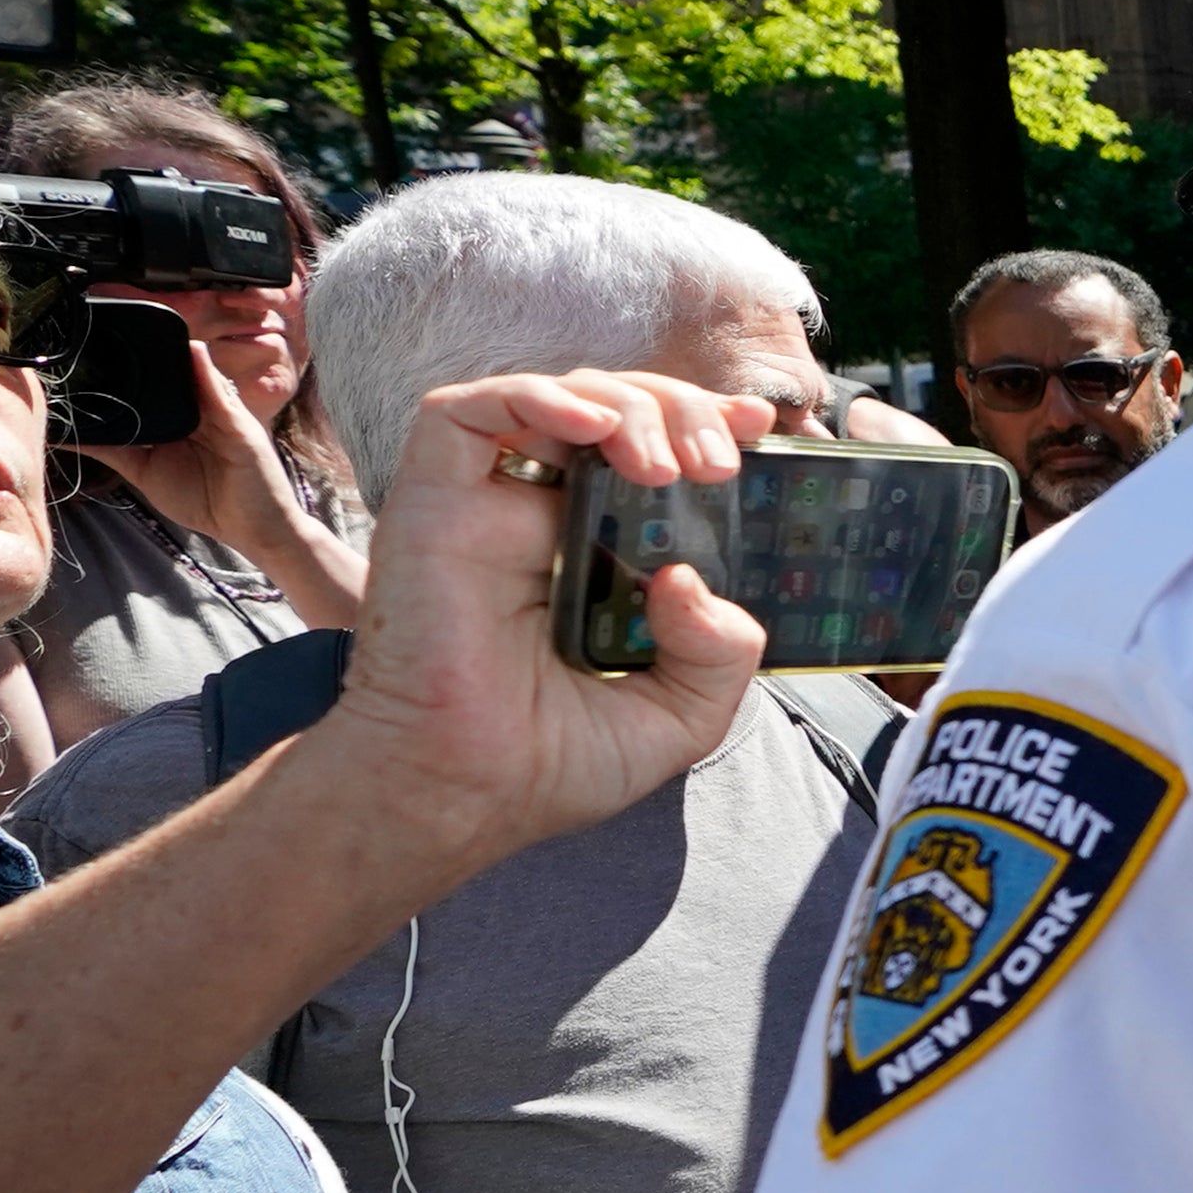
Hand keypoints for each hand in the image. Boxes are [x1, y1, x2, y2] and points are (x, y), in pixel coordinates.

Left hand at [107, 344, 370, 617]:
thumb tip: (69, 436)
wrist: (256, 528)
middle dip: (144, 357)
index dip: (122, 374)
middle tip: (107, 338)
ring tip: (146, 332)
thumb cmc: (207, 503)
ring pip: (192, 375)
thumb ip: (114, 451)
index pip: (146, 390)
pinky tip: (192, 350)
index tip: (88, 361)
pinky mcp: (237, 421)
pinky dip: (205, 369)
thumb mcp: (146, 473)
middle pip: (168, 376)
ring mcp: (219, 413)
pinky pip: (219, 391)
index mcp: (174, 421)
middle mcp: (196, 412)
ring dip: (173, 355)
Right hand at [283, 371, 774, 878]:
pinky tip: (595, 430)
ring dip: (625, 404)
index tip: (759, 428)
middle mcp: (545, 520)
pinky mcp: (432, 501)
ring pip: (554, 399)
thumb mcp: (680, 716)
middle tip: (719, 462)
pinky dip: (534, 397)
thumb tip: (692, 577)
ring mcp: (488, 508)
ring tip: (665, 465)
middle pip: (615, 414)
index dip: (705, 423)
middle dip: (679, 409)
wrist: (459, 796)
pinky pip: (464, 411)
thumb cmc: (553, 765)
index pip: (656, 456)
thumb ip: (720, 653)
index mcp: (602, 557)